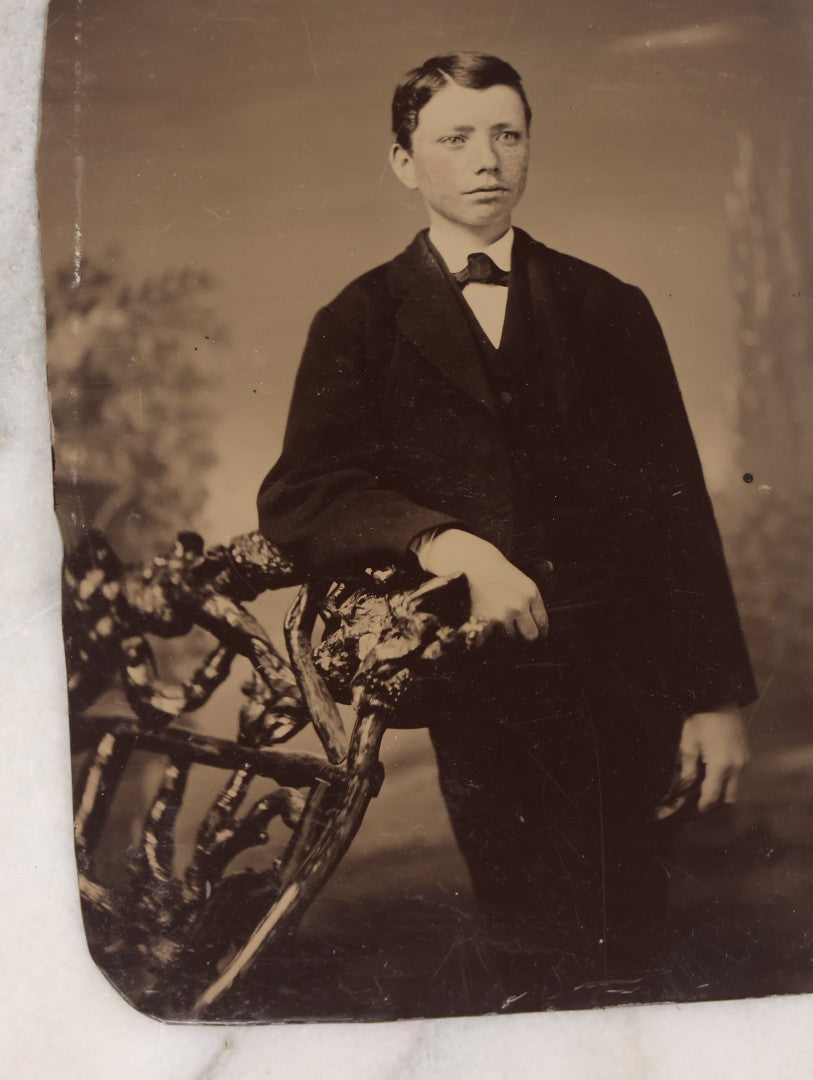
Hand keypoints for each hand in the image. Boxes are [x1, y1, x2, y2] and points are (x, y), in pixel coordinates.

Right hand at [414, 528, 547, 640]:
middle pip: (530, 636)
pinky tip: (486, 628)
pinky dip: (488, 637)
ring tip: (497, 620)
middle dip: (525, 635)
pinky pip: (491, 640)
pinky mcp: (484, 621)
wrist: (473, 564)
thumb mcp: (523, 583)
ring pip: (510, 638)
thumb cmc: (499, 575)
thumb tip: (540, 634)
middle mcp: (518, 605)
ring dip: (505, 633)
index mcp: (531, 594)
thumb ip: (533, 606)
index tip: (537, 635)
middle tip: (518, 632)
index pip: (542, 623)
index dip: (540, 632)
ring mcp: (501, 614)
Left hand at [656, 704, 749, 819]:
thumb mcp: (688, 744)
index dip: (702, 806)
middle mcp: (737, 767)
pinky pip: (738, 774)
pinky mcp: (747, 753)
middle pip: (728, 797)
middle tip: (698, 798)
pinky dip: (728, 777)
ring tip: (705, 783)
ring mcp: (745, 760)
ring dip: (722, 789)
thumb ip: (687, 770)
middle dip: (715, 801)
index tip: (694, 810)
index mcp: (721, 766)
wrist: (719, 698)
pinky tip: (714, 769)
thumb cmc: (699, 720)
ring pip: (735, 786)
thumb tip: (682, 789)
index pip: (712, 796)